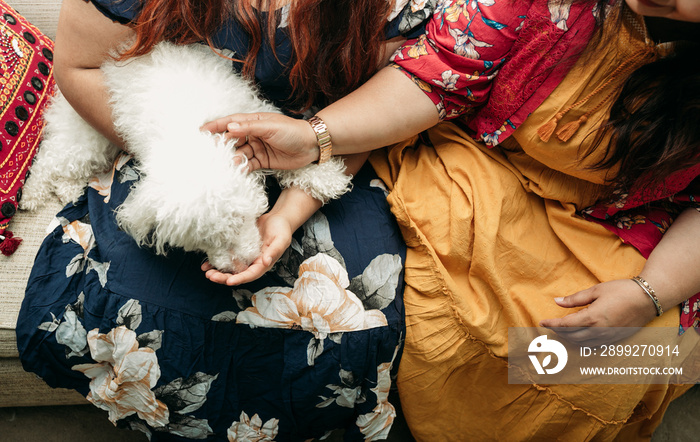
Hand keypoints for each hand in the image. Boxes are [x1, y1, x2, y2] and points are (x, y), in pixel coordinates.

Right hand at [201, 113, 318, 171]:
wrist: (311, 145)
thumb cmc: (292, 131)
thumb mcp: (270, 127)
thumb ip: (249, 128)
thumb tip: (229, 127)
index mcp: (254, 122)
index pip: (231, 123)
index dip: (216, 126)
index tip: (201, 131)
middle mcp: (253, 134)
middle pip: (232, 139)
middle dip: (221, 145)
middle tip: (209, 152)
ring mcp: (258, 148)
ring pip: (239, 153)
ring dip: (231, 158)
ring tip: (225, 163)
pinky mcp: (263, 160)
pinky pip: (248, 164)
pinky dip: (241, 167)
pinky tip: (236, 170)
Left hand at [201, 211, 292, 285]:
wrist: (277, 218)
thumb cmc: (282, 229)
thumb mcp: (282, 239)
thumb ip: (274, 251)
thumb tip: (265, 261)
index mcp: (263, 264)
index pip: (251, 275)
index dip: (240, 279)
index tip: (229, 281)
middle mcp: (253, 263)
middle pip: (237, 274)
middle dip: (224, 277)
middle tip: (211, 276)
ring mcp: (245, 257)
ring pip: (230, 268)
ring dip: (218, 271)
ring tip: (206, 271)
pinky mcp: (239, 249)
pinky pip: (227, 257)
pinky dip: (217, 260)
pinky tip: (206, 262)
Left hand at [539, 279, 658, 345]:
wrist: (649, 298)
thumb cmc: (621, 290)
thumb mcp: (596, 290)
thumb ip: (575, 298)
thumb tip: (557, 301)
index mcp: (592, 317)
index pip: (565, 325)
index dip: (552, 324)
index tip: (541, 322)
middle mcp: (599, 331)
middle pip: (572, 336)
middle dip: (558, 333)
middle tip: (549, 327)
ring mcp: (608, 337)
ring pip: (582, 343)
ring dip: (569, 339)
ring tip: (561, 332)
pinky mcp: (616, 339)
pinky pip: (594, 345)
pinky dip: (583, 343)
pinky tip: (579, 337)